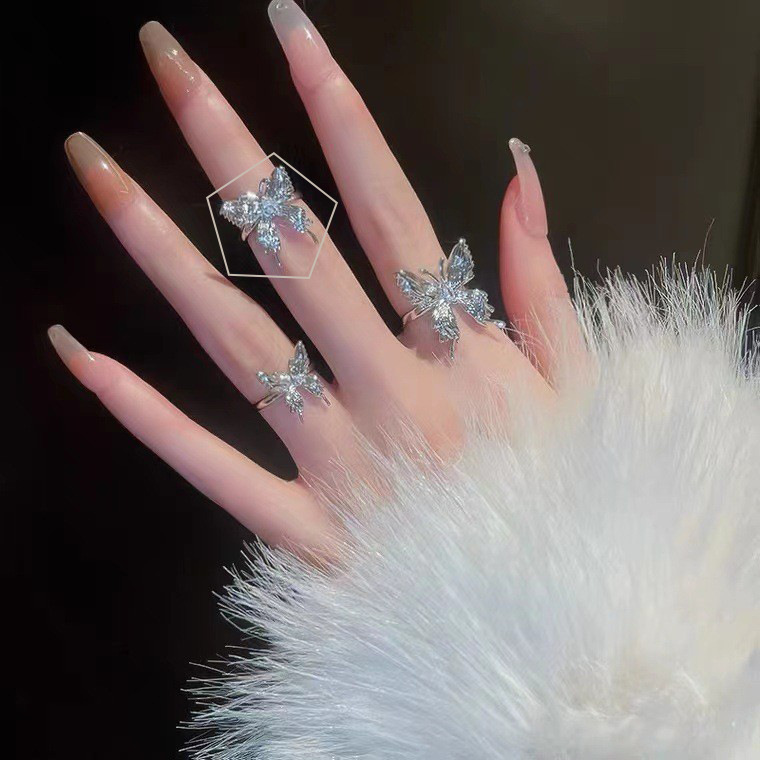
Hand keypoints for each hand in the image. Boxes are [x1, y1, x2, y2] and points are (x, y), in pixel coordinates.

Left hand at [50, 1, 582, 556]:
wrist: (553, 617)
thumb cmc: (564, 491)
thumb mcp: (578, 382)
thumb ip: (538, 276)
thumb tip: (517, 170)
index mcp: (459, 354)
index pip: (385, 209)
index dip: (338, 115)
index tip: (289, 34)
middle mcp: (388, 395)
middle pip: (293, 254)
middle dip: (228, 149)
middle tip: (165, 62)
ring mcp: (338, 461)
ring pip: (235, 345)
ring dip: (163, 255)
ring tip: (96, 173)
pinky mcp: (305, 526)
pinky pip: (211, 468)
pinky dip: (143, 415)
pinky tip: (80, 357)